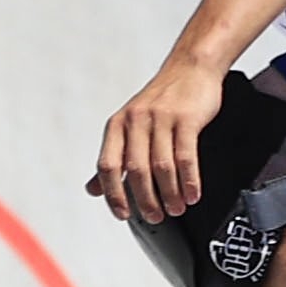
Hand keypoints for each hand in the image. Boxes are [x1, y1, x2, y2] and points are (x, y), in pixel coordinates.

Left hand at [92, 58, 224, 222]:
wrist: (190, 68)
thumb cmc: (160, 101)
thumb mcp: (129, 125)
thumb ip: (114, 158)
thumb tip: (93, 189)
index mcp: (117, 125)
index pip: (107, 166)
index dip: (112, 194)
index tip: (122, 214)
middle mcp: (135, 121)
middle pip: (135, 170)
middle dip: (146, 200)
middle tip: (155, 217)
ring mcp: (161, 118)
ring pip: (162, 166)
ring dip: (170, 193)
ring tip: (176, 208)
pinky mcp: (186, 117)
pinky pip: (186, 155)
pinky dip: (190, 180)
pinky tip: (192, 194)